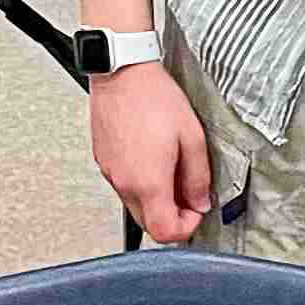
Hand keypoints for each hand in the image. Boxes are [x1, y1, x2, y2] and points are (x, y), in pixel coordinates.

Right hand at [90, 61, 213, 245]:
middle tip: (187, 194)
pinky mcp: (103, 161)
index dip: (186, 228)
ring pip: (135, 206)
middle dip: (171, 216)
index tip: (196, 211)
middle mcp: (125, 182)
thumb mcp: (191, 137)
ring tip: (170, 170)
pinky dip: (140, 184)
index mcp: (148, 181)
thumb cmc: (153, 97)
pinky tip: (152, 159)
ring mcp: (111, 173)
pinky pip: (123, 186)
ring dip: (156, 199)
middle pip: (148, 224)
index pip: (165, 232)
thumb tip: (200, 200)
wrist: (121, 73)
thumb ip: (198, 177)